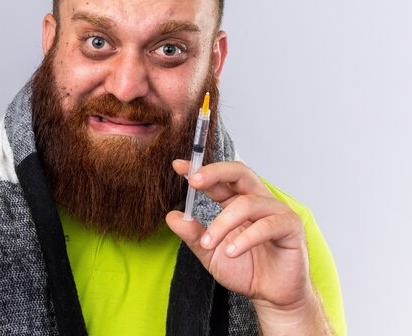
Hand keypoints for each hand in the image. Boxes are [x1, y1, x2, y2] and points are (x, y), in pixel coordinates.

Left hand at [166, 160, 313, 312]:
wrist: (271, 296)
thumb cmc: (245, 270)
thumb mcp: (210, 253)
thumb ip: (193, 235)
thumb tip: (171, 217)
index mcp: (236, 202)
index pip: (219, 179)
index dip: (200, 170)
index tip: (178, 166)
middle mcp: (257, 200)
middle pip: (239, 173)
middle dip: (215, 173)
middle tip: (193, 181)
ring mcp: (276, 211)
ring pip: (247, 204)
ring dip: (223, 223)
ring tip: (208, 244)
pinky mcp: (291, 227)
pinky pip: (267, 226)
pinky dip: (245, 238)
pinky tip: (231, 252)